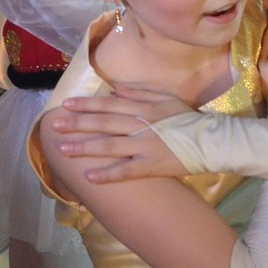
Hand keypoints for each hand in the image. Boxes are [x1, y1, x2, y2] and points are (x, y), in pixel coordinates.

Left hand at [49, 86, 195, 181]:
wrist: (212, 141)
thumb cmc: (188, 119)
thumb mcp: (167, 99)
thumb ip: (141, 93)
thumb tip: (116, 91)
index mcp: (145, 108)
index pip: (110, 105)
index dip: (87, 104)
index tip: (66, 105)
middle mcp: (142, 125)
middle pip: (105, 123)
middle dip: (78, 123)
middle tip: (55, 125)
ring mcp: (146, 146)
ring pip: (111, 145)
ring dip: (86, 147)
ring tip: (64, 149)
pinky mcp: (152, 165)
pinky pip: (126, 170)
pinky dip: (108, 174)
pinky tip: (89, 176)